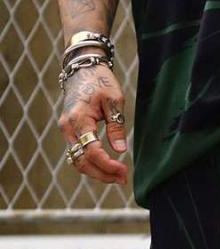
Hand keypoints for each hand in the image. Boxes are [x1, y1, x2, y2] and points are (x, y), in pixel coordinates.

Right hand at [60, 60, 127, 186]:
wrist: (82, 69)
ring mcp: (66, 131)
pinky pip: (78, 155)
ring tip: (117, 177)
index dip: (108, 165)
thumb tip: (120, 150)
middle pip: (82, 162)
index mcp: (79, 118)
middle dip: (103, 174)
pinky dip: (91, 165)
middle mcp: (68, 128)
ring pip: (78, 162)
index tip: (124, 170)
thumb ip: (116, 125)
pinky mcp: (69, 133)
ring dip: (97, 173)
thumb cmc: (100, 80)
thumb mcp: (114, 99)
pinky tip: (107, 168)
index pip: (92, 151)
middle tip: (123, 179)